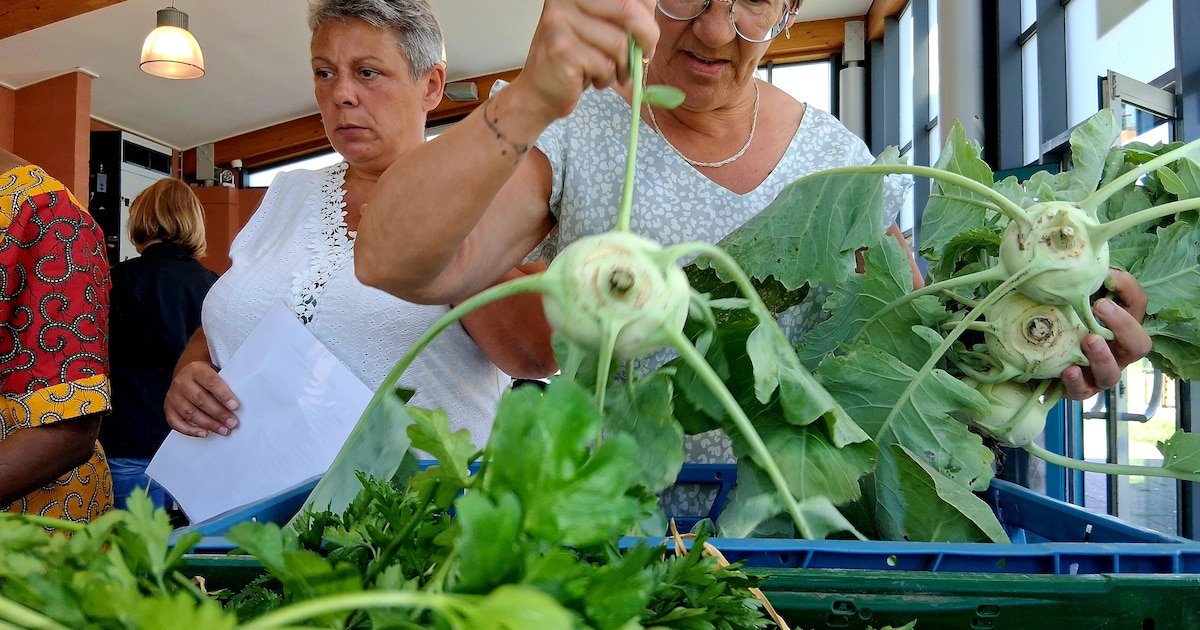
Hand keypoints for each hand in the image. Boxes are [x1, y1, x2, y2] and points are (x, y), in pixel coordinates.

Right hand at [164, 360, 239, 437]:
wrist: (187, 374)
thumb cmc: (208, 377)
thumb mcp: (216, 372)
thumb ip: (226, 382)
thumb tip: (238, 403)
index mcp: (196, 369)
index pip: (211, 382)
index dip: (223, 395)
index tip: (235, 406)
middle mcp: (181, 382)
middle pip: (200, 399)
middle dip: (219, 413)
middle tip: (233, 423)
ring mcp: (173, 395)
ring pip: (190, 412)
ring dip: (208, 424)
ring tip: (224, 430)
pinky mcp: (168, 407)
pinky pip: (175, 422)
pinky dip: (190, 430)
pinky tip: (204, 433)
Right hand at [516, 0, 658, 123]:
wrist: (540, 92)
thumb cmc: (577, 59)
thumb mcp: (604, 27)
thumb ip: (627, 15)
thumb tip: (653, 18)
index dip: (648, 16)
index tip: (644, 35)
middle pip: (630, 11)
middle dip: (646, 40)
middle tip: (641, 57)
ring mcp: (562, 22)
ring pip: (621, 43)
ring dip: (624, 66)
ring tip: (610, 71)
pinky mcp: (563, 50)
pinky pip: (606, 65)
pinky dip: (607, 79)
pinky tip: (592, 78)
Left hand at [1061, 269, 1151, 399]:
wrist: (1032, 359)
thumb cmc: (1058, 323)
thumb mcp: (1066, 301)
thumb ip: (1076, 286)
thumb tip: (1075, 262)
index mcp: (1119, 327)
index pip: (1137, 306)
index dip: (1129, 290)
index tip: (1109, 276)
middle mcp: (1115, 352)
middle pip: (1138, 345)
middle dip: (1124, 326)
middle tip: (1101, 307)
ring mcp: (1099, 374)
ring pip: (1113, 373)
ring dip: (1102, 356)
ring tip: (1089, 340)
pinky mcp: (1079, 390)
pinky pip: (1082, 390)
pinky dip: (1076, 381)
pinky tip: (1067, 370)